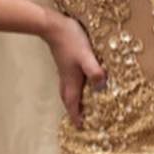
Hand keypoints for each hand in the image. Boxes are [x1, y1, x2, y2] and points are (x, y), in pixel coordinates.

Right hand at [44, 12, 105, 129]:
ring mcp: (65, 70)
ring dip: (74, 100)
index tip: (80, 127)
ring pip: (69, 90)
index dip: (76, 116)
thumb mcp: (86, 56)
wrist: (53, 25)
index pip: (72, 103)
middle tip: (81, 120)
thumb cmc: (71, 40)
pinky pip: (70, 81)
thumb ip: (94, 71)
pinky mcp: (66, 62)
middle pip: (69, 100)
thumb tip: (101, 87)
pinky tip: (82, 83)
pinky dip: (75, 88)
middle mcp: (66, 78)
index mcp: (71, 80)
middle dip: (74, 111)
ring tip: (82, 106)